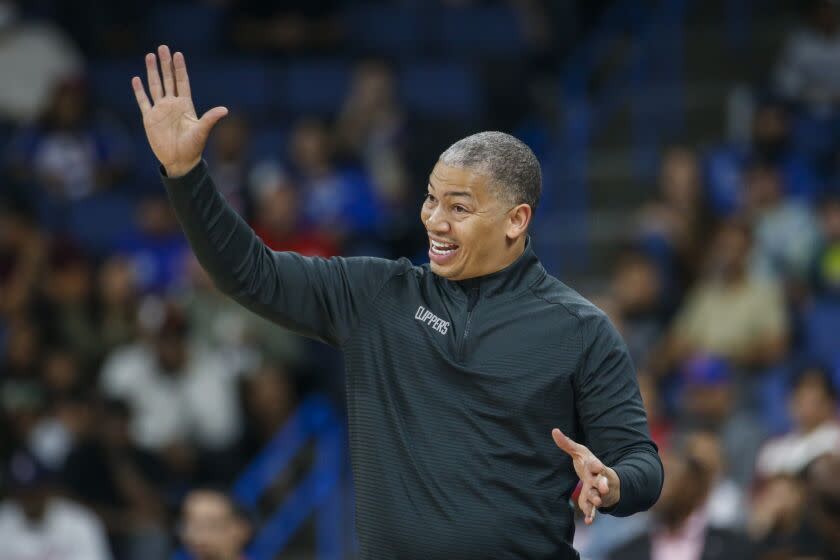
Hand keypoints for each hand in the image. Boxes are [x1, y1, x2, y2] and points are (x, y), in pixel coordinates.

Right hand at [131, 45, 227, 176]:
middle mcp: (172, 104)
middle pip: (168, 79)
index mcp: (185, 105)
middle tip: (163, 47)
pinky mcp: (150, 118)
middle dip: (165, 64)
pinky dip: (139, 91)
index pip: (182, 82)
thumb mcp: (202, 131)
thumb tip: (225, 110)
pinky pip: (143, 101)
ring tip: (150, 56)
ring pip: (155, 86)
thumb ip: (210, 118)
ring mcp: (160, 110)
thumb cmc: (193, 147)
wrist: (180, 161)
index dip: (179, 68)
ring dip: (152, 71)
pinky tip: (136, 79)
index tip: (178, 54)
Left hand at [552, 428, 619, 524]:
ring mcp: (597, 492)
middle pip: (601, 481)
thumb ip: (567, 444)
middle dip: (602, 484)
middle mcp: (597, 479)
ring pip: (597, 496)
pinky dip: (591, 515)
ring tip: (596, 501)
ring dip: (597, 499)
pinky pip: (592, 509)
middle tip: (604, 487)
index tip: (597, 466)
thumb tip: (554, 430)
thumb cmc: (589, 465)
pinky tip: (589, 522)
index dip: (596, 465)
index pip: (595, 464)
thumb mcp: (580, 453)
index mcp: (594, 466)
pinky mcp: (593, 502)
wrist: (604, 481)